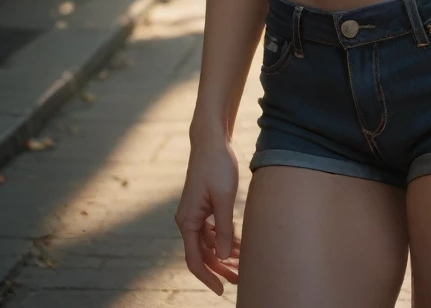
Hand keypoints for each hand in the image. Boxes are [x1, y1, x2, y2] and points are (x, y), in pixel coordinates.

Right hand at [175, 135, 240, 293]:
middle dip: (219, 268)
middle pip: (202, 254)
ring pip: (208, 242)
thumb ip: (223, 229)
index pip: (195, 260)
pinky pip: (212, 230)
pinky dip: (224, 239)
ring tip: (242, 264)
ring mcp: (195, 213)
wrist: (212, 140)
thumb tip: (223, 257)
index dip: (208, 277)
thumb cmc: (217, 166)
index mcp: (188, 221)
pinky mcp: (204, 205)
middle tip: (238, 280)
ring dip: (223, 254)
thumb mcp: (223, 199)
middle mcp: (188, 220)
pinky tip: (238, 244)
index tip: (221, 290)